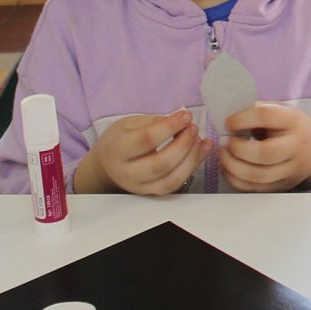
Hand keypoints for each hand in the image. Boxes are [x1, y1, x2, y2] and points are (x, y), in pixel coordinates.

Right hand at [75, 110, 210, 194]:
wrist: (108, 163)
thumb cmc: (122, 139)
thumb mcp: (132, 123)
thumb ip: (157, 122)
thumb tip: (184, 120)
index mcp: (118, 149)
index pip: (146, 140)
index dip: (170, 127)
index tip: (186, 115)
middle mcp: (126, 173)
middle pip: (161, 164)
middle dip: (184, 144)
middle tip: (193, 128)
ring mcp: (140, 187)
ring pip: (172, 179)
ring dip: (192, 157)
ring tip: (200, 139)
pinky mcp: (152, 193)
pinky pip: (177, 184)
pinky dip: (193, 166)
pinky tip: (202, 149)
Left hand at [219, 103, 310, 191]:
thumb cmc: (292, 128)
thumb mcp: (281, 111)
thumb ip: (259, 111)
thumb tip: (230, 118)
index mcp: (294, 121)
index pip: (267, 117)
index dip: (243, 119)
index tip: (229, 123)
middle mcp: (296, 146)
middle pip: (265, 153)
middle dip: (238, 149)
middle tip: (227, 143)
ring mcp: (291, 169)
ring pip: (258, 175)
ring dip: (233, 166)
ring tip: (224, 156)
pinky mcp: (282, 185)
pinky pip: (254, 188)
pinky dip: (235, 180)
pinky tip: (228, 169)